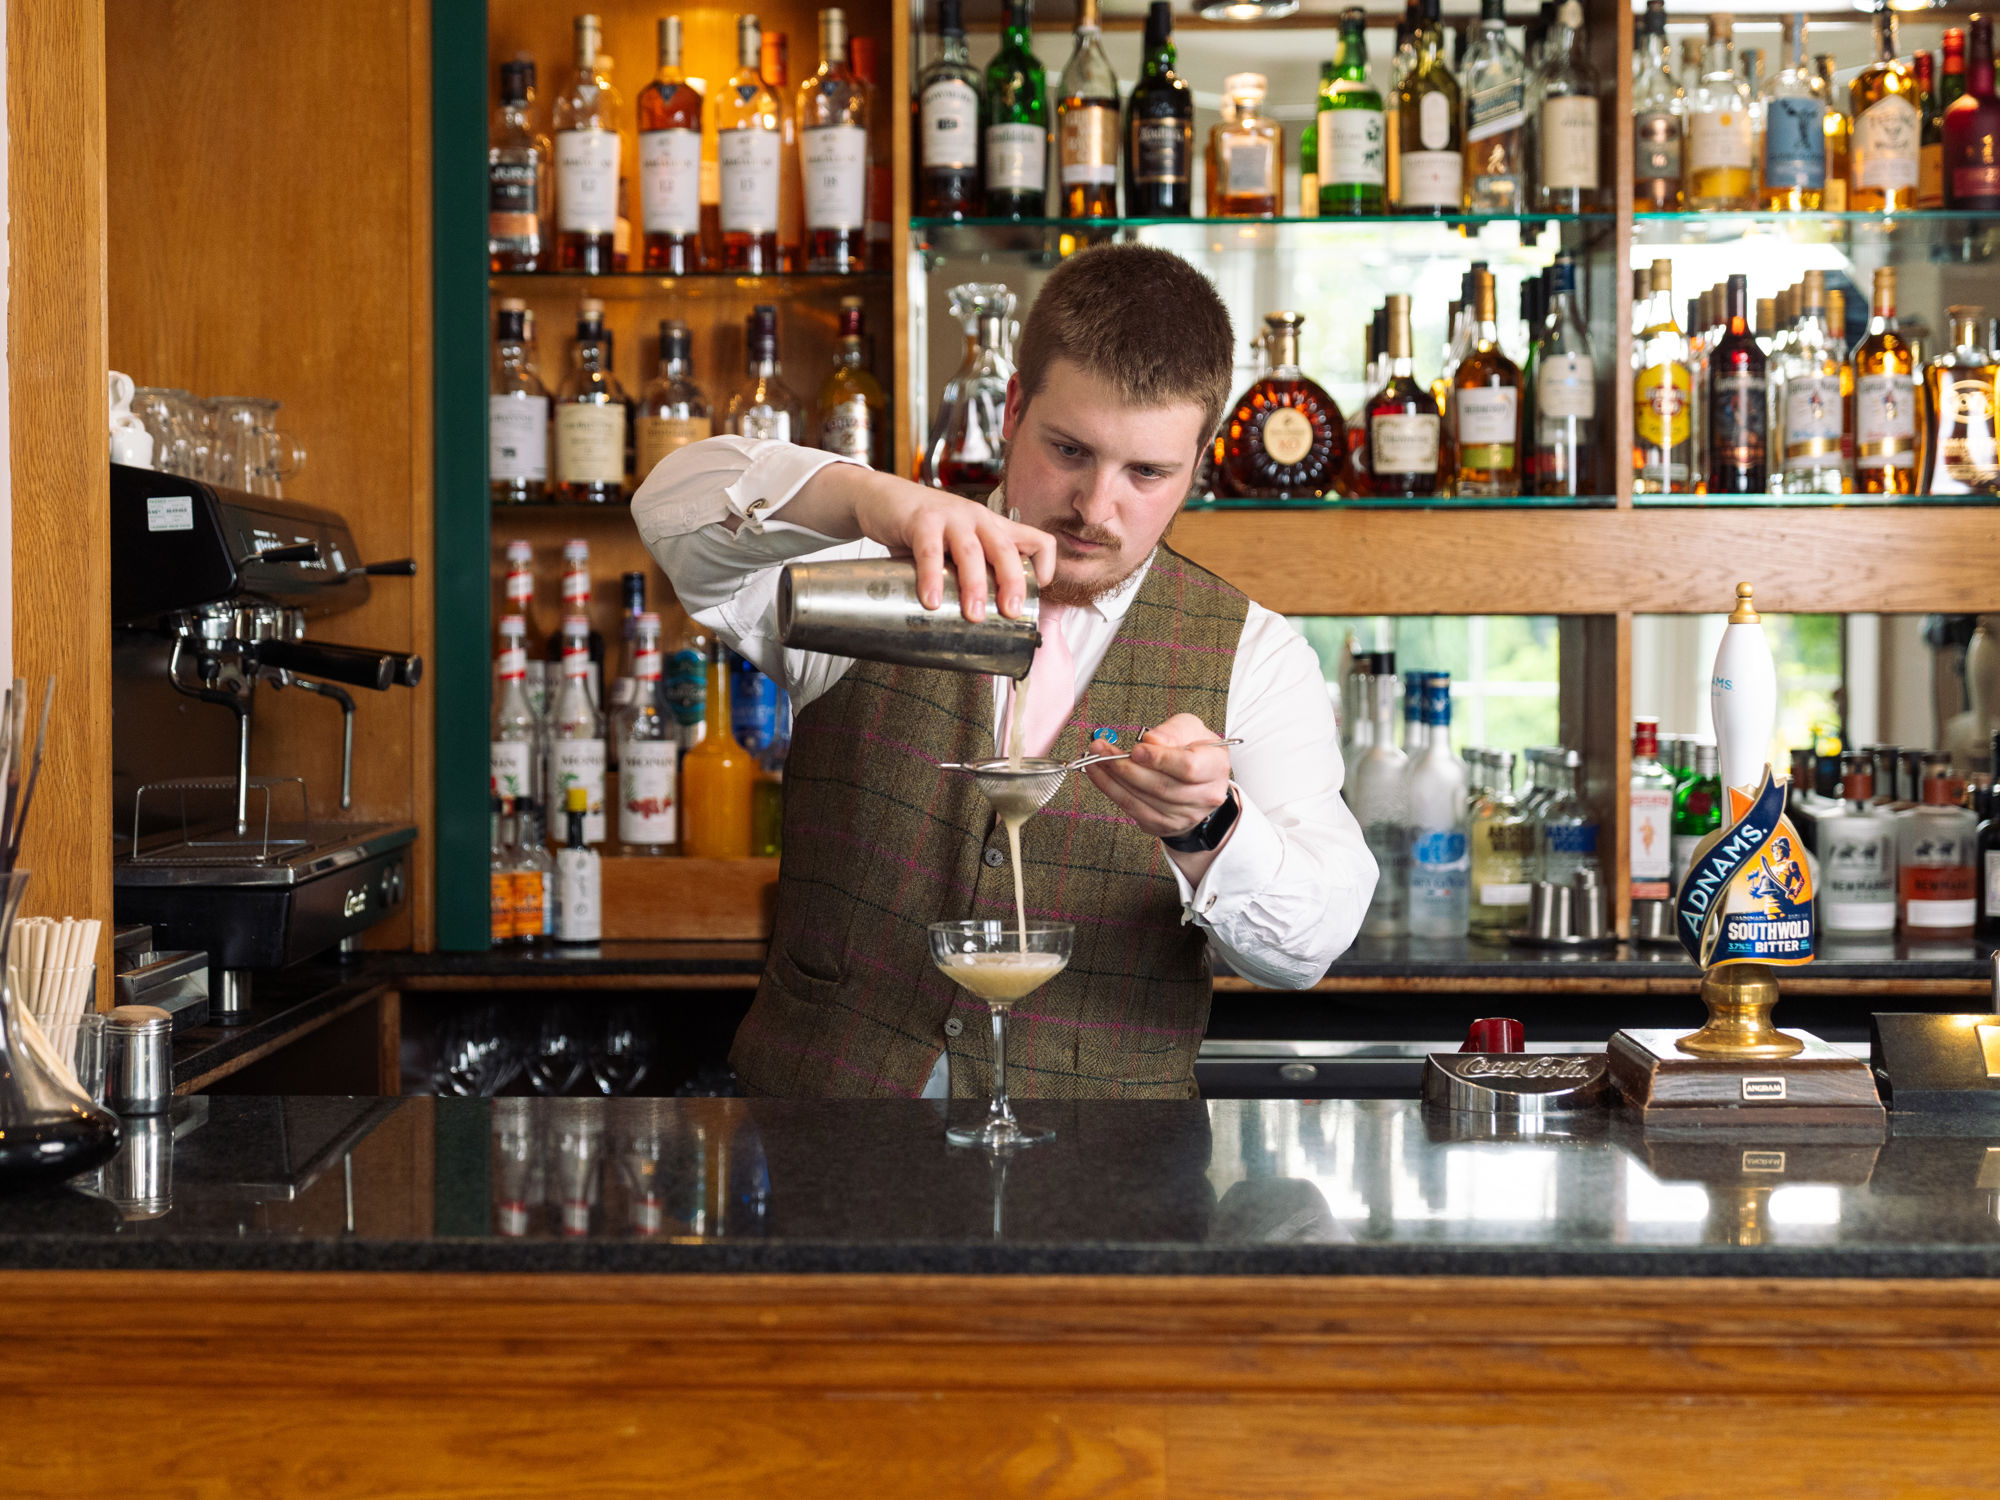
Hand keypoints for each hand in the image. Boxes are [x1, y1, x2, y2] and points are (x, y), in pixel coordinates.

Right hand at [849, 473, 1055, 622]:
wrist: (882, 498)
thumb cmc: (924, 529)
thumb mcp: (957, 548)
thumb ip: (968, 574)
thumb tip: (979, 623)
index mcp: (994, 528)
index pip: (1038, 542)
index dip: (1045, 569)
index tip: (1032, 598)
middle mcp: (979, 519)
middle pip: (1007, 549)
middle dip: (1012, 583)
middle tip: (1010, 613)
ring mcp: (952, 517)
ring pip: (972, 551)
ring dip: (975, 585)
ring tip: (973, 614)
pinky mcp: (922, 520)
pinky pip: (930, 551)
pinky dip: (932, 577)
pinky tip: (931, 600)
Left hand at [1083, 714, 1231, 838]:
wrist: (1197, 780)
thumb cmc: (1193, 748)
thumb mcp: (1190, 728)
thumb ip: (1173, 730)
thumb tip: (1151, 741)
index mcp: (1215, 767)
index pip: (1188, 767)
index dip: (1160, 759)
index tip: (1136, 749)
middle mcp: (1204, 796)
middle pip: (1161, 786)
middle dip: (1125, 766)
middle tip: (1101, 749)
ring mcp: (1184, 815)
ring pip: (1142, 799)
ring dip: (1113, 777)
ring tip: (1096, 757)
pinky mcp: (1162, 824)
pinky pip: (1132, 808)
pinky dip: (1111, 790)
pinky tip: (1099, 773)